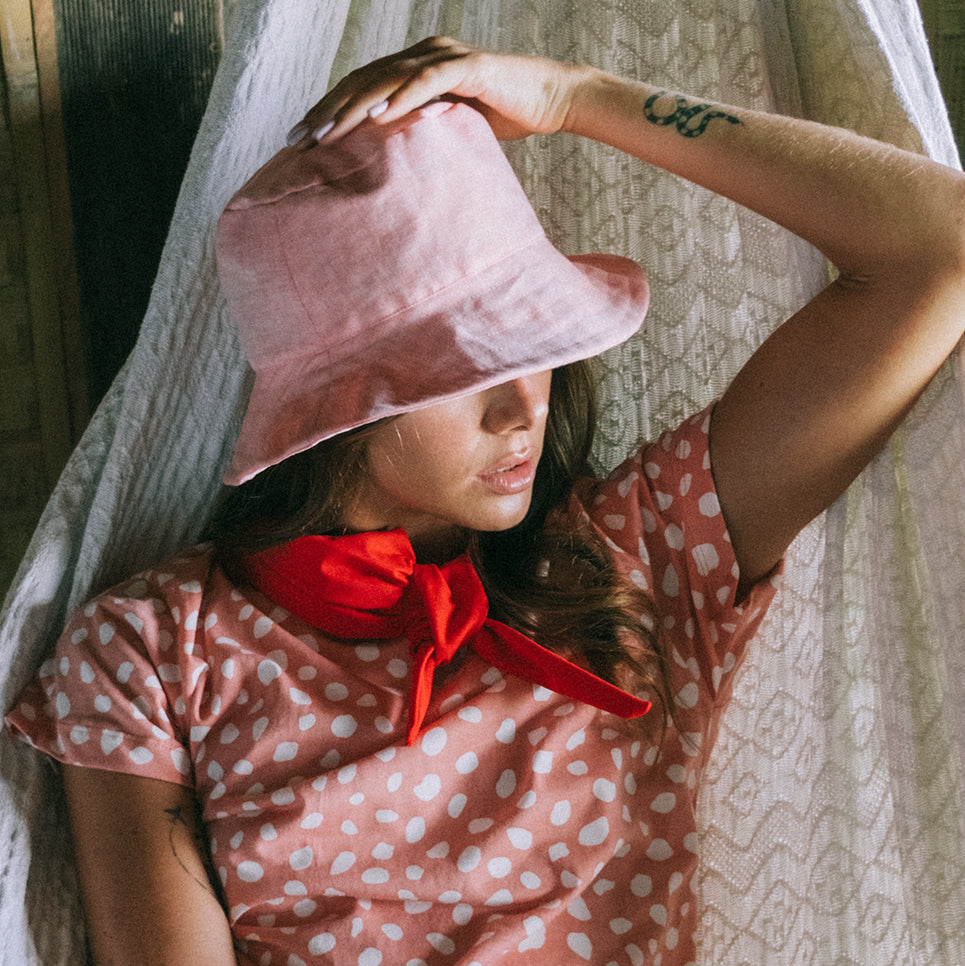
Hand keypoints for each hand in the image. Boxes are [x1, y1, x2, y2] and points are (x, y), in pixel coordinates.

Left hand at [288, 36, 587, 143]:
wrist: (551, 99)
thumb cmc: (502, 118)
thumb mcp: (449, 130)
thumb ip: (418, 135)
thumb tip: (387, 166)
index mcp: (413, 67)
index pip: (361, 88)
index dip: (328, 111)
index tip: (301, 141)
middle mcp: (423, 54)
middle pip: (363, 80)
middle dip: (327, 110)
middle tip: (298, 140)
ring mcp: (444, 57)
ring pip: (387, 78)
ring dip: (354, 107)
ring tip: (326, 133)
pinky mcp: (470, 68)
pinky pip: (428, 81)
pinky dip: (401, 98)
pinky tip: (377, 117)